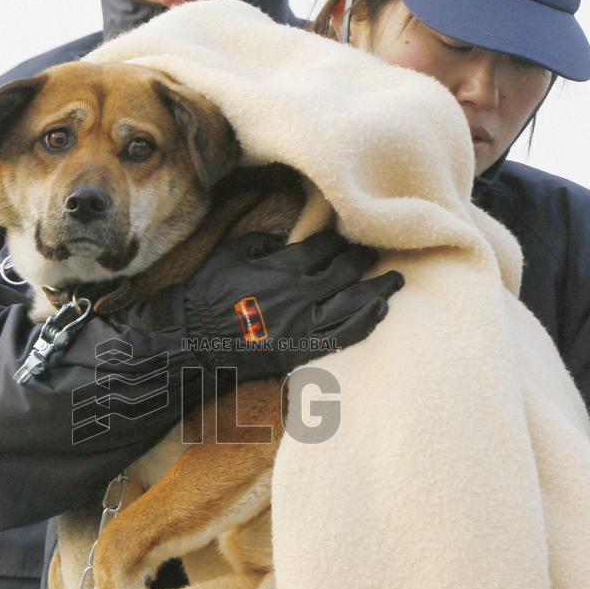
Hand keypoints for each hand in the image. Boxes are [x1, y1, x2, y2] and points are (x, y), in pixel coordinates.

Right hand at [180, 230, 402, 378]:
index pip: (324, 248)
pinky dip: (365, 322)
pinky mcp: (301, 350)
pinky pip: (343, 336)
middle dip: (364, 260)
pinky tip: (378, 311)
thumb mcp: (233, 253)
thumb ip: (265, 242)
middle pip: (345, 273)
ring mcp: (304, 325)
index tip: (347, 239)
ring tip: (395, 281)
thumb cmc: (208, 292)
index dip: (339, 241)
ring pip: (354, 304)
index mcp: (282, 267)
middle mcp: (300, 294)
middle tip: (378, 254)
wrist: (194, 337)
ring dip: (378, 291)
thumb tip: (286, 241)